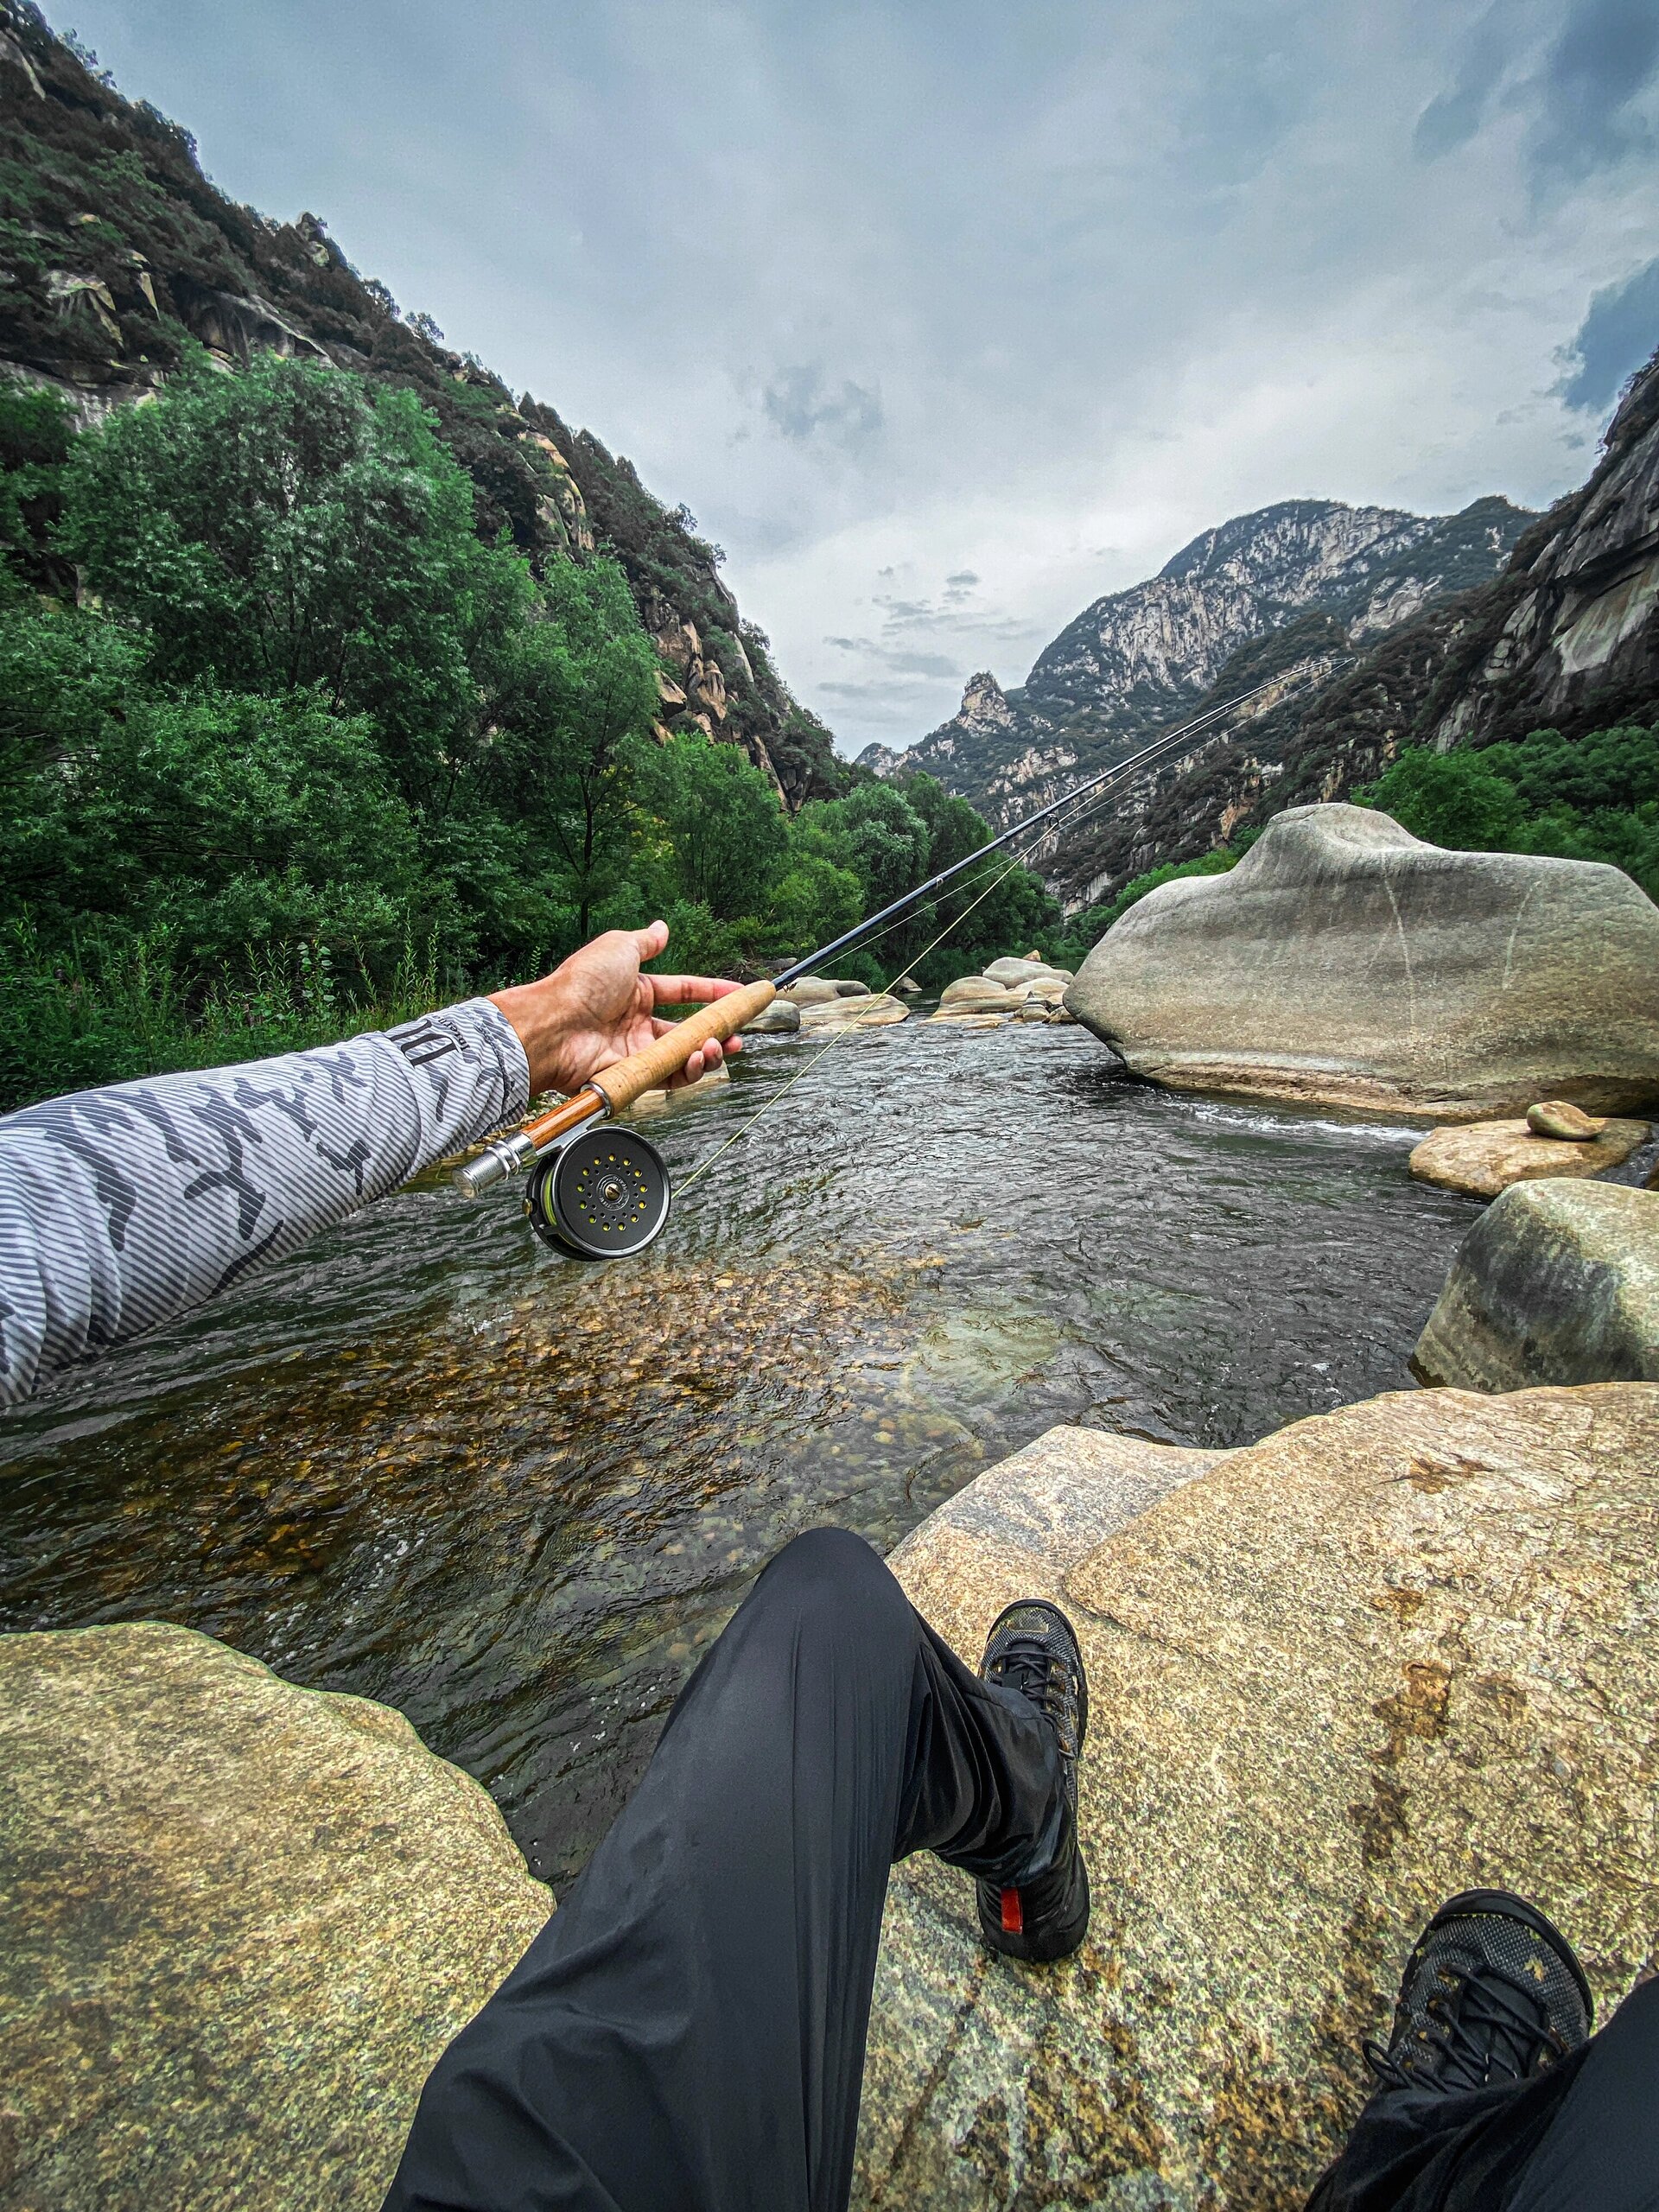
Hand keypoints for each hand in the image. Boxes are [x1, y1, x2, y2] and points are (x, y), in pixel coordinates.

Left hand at [488, 921, 743, 1097]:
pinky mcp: (632, 1075)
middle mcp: (637, 1022)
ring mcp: (635, 1051)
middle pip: (687, 1030)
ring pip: (682, 1056)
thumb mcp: (619, 947)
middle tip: (738, 1034)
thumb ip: (645, 941)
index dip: (713, 993)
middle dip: (717, 1032)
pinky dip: (688, 1071)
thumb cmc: (581, 984)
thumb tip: (662, 927)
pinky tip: (697, 1058)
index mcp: (636, 991)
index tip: (739, 995)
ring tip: (720, 1047)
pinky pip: (668, 1077)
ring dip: (707, 1053)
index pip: (683, 992)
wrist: (555, 1026)